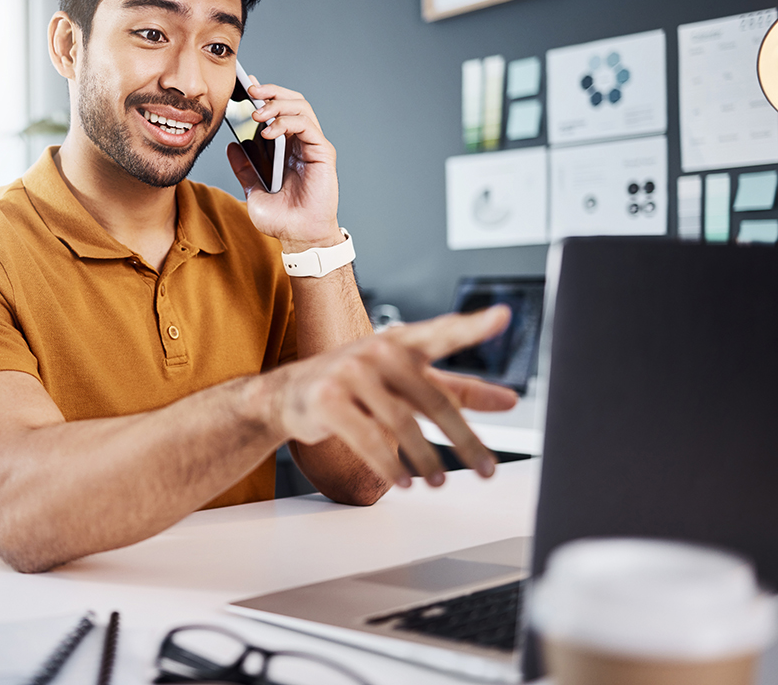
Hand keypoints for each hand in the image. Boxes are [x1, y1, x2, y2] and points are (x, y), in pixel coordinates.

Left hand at [226, 80, 341, 251]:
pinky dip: (287, 122)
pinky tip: (269, 131)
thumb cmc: (282, 218)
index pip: (278, 111)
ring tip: (257, 112)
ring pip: (300, 107)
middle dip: (270, 92)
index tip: (245, 86)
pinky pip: (307, 126)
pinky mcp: (322, 153)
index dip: (264, 95)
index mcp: (286, 147)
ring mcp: (313, 146)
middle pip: (291, 101)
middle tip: (250, 90)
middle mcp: (301, 143)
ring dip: (277, 104)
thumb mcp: (253, 190)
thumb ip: (244, 168)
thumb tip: (232, 146)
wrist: (298, 237)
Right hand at [261, 306, 515, 487]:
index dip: (472, 326)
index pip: (443, 333)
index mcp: (402, 342)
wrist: (288, 394)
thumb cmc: (355, 383)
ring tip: (438, 482)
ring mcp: (350, 372)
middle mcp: (378, 351)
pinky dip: (389, 466)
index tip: (501, 317)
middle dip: (464, 440)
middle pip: (434, 399)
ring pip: (402, 424)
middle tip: (485, 468)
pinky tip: (402, 482)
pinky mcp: (329, 399)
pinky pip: (369, 439)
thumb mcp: (407, 380)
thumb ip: (459, 389)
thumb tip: (510, 400)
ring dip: (426, 460)